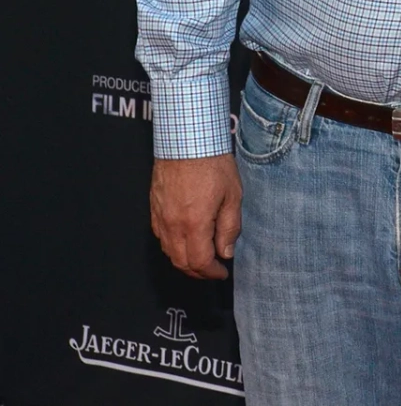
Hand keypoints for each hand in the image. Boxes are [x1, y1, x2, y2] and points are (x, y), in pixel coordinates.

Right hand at [151, 155, 242, 278]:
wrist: (186, 142)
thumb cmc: (212, 164)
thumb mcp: (233, 195)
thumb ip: (229, 227)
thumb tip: (226, 251)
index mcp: (194, 224)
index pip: (199, 262)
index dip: (211, 272)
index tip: (222, 272)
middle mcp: (173, 225)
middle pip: (181, 262)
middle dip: (198, 272)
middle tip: (213, 269)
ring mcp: (160, 218)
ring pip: (169, 252)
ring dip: (185, 261)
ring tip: (202, 258)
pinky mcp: (154, 210)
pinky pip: (161, 238)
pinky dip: (174, 247)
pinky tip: (186, 241)